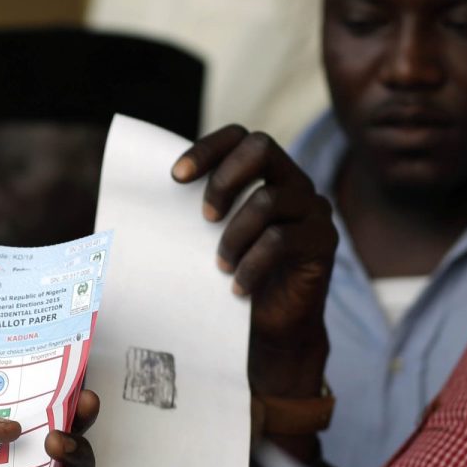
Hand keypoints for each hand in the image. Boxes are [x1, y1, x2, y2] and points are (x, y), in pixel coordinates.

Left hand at [173, 127, 336, 396]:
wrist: (274, 329)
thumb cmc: (238, 278)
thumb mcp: (211, 240)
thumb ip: (197, 213)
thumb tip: (143, 203)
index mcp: (267, 174)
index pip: (240, 136)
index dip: (208, 148)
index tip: (176, 177)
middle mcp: (295, 183)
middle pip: (262, 148)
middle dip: (224, 180)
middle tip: (204, 217)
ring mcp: (313, 209)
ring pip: (268, 200)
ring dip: (234, 235)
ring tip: (221, 266)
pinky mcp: (323, 241)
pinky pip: (281, 241)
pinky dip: (252, 266)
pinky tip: (238, 288)